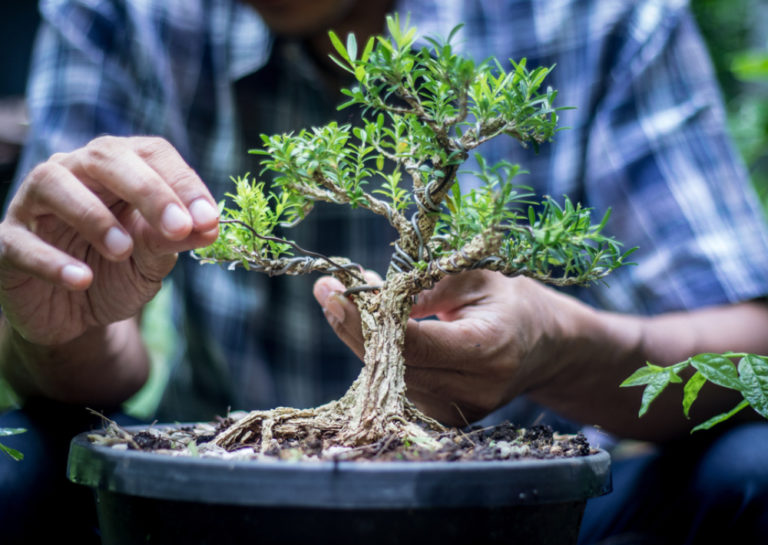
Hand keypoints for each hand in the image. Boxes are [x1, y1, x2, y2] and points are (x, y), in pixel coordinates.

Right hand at [0, 136, 218, 345]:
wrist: (74, 315)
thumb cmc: (116, 272)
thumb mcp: (152, 258)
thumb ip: (173, 240)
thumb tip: (209, 226)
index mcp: (118, 167)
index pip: (152, 153)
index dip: (183, 182)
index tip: (209, 219)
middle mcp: (73, 172)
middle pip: (106, 158)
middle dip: (148, 191)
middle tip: (178, 227)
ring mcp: (34, 204)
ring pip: (53, 184)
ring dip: (94, 217)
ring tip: (123, 250)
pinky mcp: (7, 242)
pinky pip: (21, 242)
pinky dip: (51, 260)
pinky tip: (80, 279)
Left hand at [313, 270, 575, 425]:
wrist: (546, 347)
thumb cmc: (510, 303)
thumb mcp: (475, 278)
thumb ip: (425, 287)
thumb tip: (369, 296)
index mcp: (489, 348)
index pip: (414, 343)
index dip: (368, 320)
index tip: (333, 291)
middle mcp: (474, 389)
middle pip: (394, 365)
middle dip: (355, 327)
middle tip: (330, 291)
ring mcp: (460, 411)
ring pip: (390, 380)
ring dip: (365, 342)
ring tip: (356, 304)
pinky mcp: (448, 420)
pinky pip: (399, 389)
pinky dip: (382, 360)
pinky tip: (379, 333)